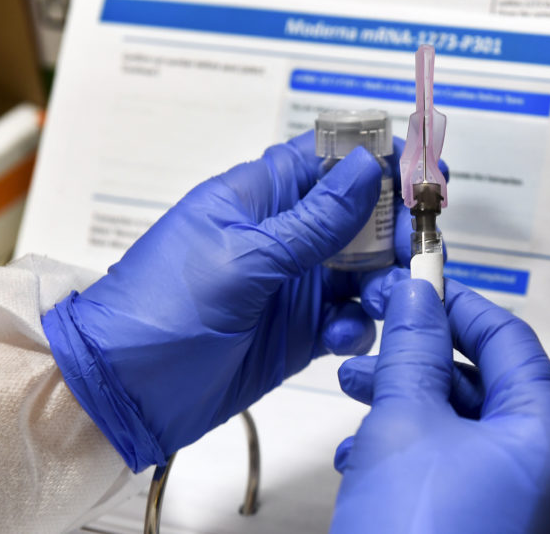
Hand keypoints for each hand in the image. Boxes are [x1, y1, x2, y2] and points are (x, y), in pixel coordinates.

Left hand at [41, 132, 423, 470]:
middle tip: (412, 250)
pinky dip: (358, 325)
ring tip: (382, 300)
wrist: (127, 391)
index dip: (377, 158)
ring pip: (363, 269)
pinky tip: (342, 338)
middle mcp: (282, 236)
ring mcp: (294, 284)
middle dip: (393, 230)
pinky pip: (350, 318)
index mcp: (258, 198)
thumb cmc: (164, 309)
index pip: (327, 158)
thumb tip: (368, 167)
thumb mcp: (243, 258)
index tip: (422, 173)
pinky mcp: (301, 329)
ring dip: (384, 281)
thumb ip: (313, 220)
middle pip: (359, 215)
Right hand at [332, 275, 549, 532]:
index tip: (417, 287)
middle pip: (484, 387)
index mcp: (544, 435)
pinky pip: (452, 476)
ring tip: (354, 393)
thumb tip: (416, 296)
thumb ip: (413, 353)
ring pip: (460, 432)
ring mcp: (518, 510)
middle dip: (420, 359)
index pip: (510, 341)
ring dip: (406, 406)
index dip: (460, 305)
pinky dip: (409, 455)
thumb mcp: (405, 425)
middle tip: (373, 339)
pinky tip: (360, 459)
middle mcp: (544, 472)